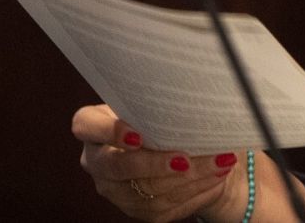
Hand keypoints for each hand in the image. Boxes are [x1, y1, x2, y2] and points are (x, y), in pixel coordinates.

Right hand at [72, 104, 241, 221]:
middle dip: (154, 164)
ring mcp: (114, 189)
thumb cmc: (166, 115)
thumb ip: (163, 101)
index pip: (85, 126)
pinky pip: (162, 207)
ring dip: (187, 179)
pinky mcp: (134, 209)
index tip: (138, 134)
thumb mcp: (159, 102)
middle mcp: (97, 160)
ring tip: (219, 163)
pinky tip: (216, 178)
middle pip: (116, 167)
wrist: (179, 146)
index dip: (108, 131)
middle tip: (185, 159)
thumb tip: (196, 94)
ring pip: (145, 191)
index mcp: (93, 126)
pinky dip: (194, 192)